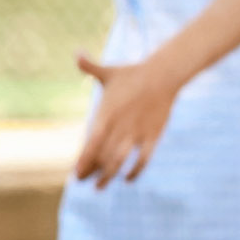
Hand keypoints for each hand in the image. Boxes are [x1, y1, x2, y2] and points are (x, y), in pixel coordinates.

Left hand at [72, 53, 180, 186]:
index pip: (92, 143)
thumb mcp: (108, 72)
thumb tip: (77, 53)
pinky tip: (128, 179)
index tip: (75, 174)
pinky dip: (135, 171)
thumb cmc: (132, 74)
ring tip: (99, 187)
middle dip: (92, 172)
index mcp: (107, 113)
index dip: (84, 160)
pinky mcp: (153, 135)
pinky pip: (144, 159)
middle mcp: (121, 126)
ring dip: (109, 176)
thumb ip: (89, 67)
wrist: (164, 74)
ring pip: (121, 160)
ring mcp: (138, 132)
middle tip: (83, 182)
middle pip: (104, 155)